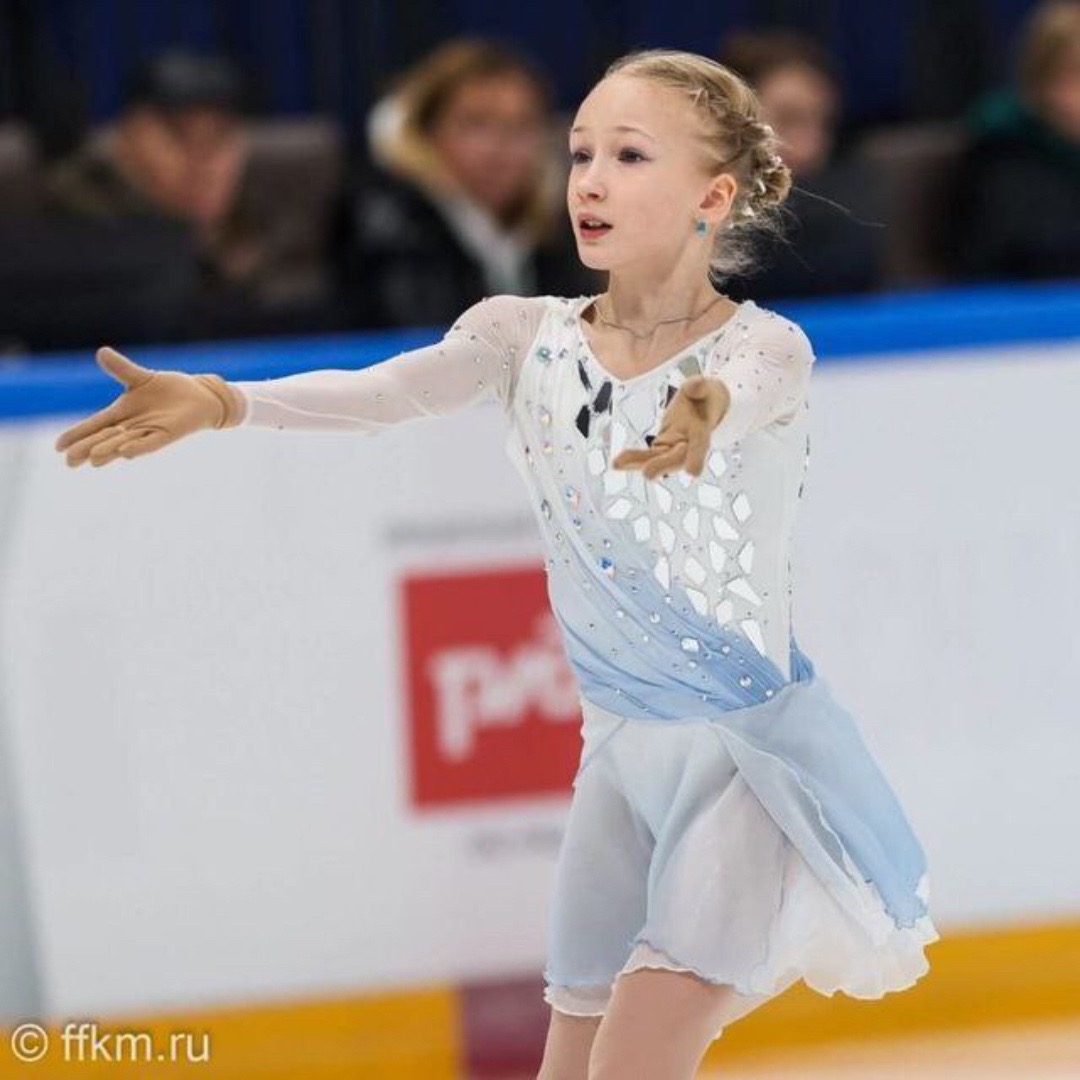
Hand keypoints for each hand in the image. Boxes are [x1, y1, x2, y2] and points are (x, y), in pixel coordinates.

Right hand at [54, 347, 240, 467]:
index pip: (94, 425)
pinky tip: (125, 454)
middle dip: (87, 448)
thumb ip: (122, 369)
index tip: (58, 447)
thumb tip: (101, 352)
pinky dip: (138, 447)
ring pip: (124, 443)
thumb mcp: (141, 378)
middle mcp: (132, 426)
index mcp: (121, 413)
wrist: (199, 396)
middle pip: (104, 438)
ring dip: (109, 450)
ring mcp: (149, 431)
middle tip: (69, 461)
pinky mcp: (168, 433)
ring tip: (92, 459)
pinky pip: (151, 443)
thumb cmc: (168, 390)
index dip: (77, 435)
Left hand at [612, 375, 728, 479]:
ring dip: (637, 463)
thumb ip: (700, 387)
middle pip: (675, 459)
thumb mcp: (706, 388)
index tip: (694, 472)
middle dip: (661, 465)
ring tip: (617, 463)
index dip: (696, 457)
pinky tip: (616, 463)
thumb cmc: (705, 398)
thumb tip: (697, 384)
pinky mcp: (661, 448)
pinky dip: (631, 459)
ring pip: (656, 459)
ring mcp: (673, 450)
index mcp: (702, 431)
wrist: (705, 409)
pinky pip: (646, 456)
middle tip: (647, 474)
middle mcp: (688, 446)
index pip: (700, 445)